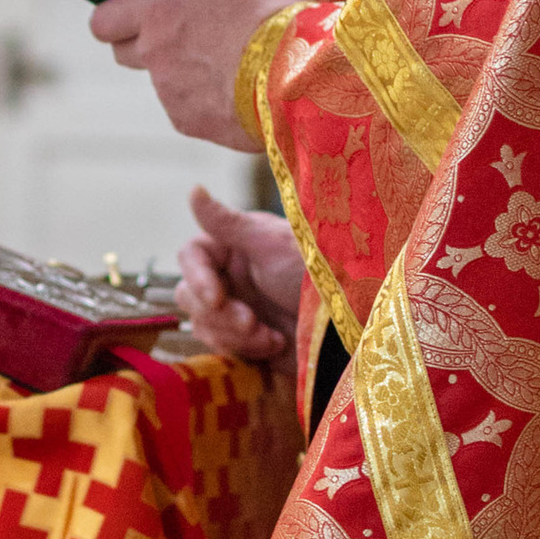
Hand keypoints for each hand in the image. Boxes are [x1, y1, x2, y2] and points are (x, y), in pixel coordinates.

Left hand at [90, 0, 310, 151]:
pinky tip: (241, 94)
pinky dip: (207, 104)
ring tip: (231, 69)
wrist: (303, 79)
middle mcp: (155, 54)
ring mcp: (169, 93)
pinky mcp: (189, 123)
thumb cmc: (282, 20)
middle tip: (182, 39)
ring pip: (163, 83)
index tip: (128, 18)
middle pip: (123, 54)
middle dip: (145, 47)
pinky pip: (188, 110)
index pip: (104, 21)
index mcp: (161, 12)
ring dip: (184, 76)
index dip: (114, 20)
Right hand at [177, 185, 303, 362]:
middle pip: (190, 295)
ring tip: (272, 336)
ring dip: (235, 335)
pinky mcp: (245, 338)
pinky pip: (222, 346)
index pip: (191, 256)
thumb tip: (193, 189)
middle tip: (251, 323)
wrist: (350, 324)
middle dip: (220, 314)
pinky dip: (246, 349)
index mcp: (234, 246)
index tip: (216, 297)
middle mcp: (230, 275)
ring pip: (203, 324)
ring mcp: (236, 307)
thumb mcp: (271, 245)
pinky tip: (276, 344)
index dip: (197, 278)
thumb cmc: (316, 274)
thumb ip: (227, 222)